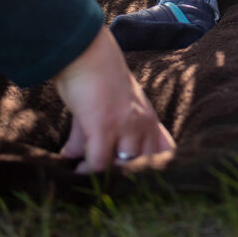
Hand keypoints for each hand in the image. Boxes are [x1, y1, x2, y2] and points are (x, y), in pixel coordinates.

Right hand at [54, 26, 173, 172]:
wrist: (85, 52)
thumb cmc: (92, 77)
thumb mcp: (101, 109)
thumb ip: (92, 136)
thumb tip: (72, 158)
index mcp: (148, 118)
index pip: (165, 153)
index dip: (152, 172)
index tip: (134, 184)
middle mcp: (144, 123)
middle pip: (144, 168)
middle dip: (124, 180)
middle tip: (104, 184)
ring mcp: (127, 126)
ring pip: (123, 169)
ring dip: (103, 177)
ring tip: (86, 175)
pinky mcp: (106, 127)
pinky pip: (99, 164)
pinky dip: (86, 171)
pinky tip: (75, 168)